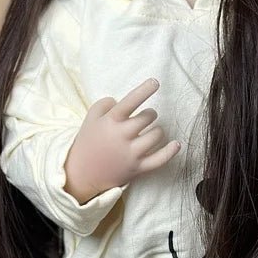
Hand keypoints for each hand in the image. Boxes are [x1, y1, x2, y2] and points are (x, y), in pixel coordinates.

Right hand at [64, 78, 180, 203]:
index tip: (155, 82)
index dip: (144, 90)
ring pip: (156, 135)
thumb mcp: (90, 119)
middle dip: (150, 114)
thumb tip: (119, 100)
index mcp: (110, 122)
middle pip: (148, 118)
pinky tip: (177, 144)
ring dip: (157, 131)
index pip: (130, 101)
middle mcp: (121, 136)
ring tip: (150, 132)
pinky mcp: (137, 168)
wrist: (81, 174)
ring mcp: (130, 154)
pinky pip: (159, 160)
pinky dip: (170, 152)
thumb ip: (104, 104)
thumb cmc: (87, 143)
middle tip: (146, 117)